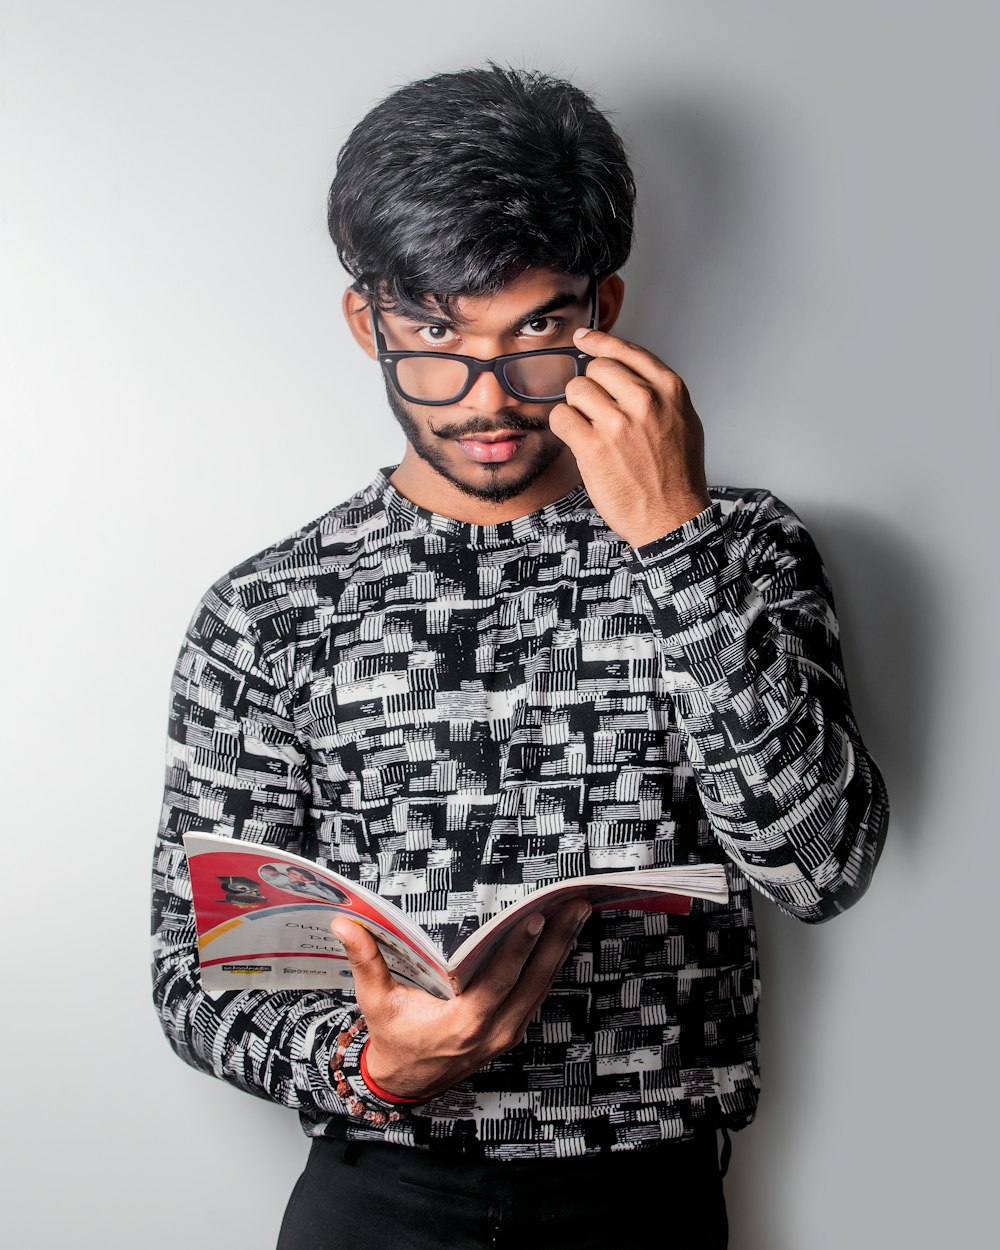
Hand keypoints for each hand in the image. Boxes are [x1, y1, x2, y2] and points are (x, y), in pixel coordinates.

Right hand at [330, 903, 589, 1100]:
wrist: (405, 1083)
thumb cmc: (394, 1039)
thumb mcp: (376, 1002)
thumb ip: (366, 961)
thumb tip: (345, 924)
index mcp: (463, 1024)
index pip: (498, 982)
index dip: (519, 949)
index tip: (536, 918)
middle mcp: (493, 1031)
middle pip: (534, 982)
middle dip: (557, 940)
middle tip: (575, 904)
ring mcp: (507, 1035)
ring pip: (542, 988)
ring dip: (561, 949)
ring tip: (576, 912)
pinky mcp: (512, 1032)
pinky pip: (537, 996)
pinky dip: (552, 966)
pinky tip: (562, 939)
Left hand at [548, 327, 710, 546]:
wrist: (672, 518)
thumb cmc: (676, 475)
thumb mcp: (684, 422)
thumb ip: (658, 393)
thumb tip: (623, 372)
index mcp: (670, 391)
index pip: (627, 351)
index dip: (600, 343)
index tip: (583, 339)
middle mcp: (645, 401)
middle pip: (597, 368)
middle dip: (591, 388)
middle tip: (596, 413)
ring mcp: (618, 423)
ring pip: (576, 389)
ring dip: (577, 409)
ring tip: (591, 431)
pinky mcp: (593, 447)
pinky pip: (561, 416)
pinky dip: (563, 426)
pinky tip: (577, 440)